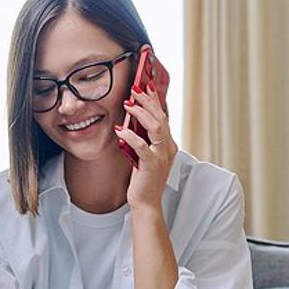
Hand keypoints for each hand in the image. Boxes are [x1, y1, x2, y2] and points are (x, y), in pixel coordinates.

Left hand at [116, 80, 176, 212]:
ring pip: (156, 127)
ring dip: (141, 113)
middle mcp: (168, 148)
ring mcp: (162, 156)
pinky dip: (131, 136)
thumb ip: (143, 139)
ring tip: (129, 103)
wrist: (146, 203)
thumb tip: (131, 122)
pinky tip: (120, 130)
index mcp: (168, 144)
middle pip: (161, 117)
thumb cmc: (143, 180)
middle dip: (148, 100)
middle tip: (135, 88)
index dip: (155, 99)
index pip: (163, 116)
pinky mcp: (152, 165)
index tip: (146, 85)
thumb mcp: (144, 155)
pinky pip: (142, 146)